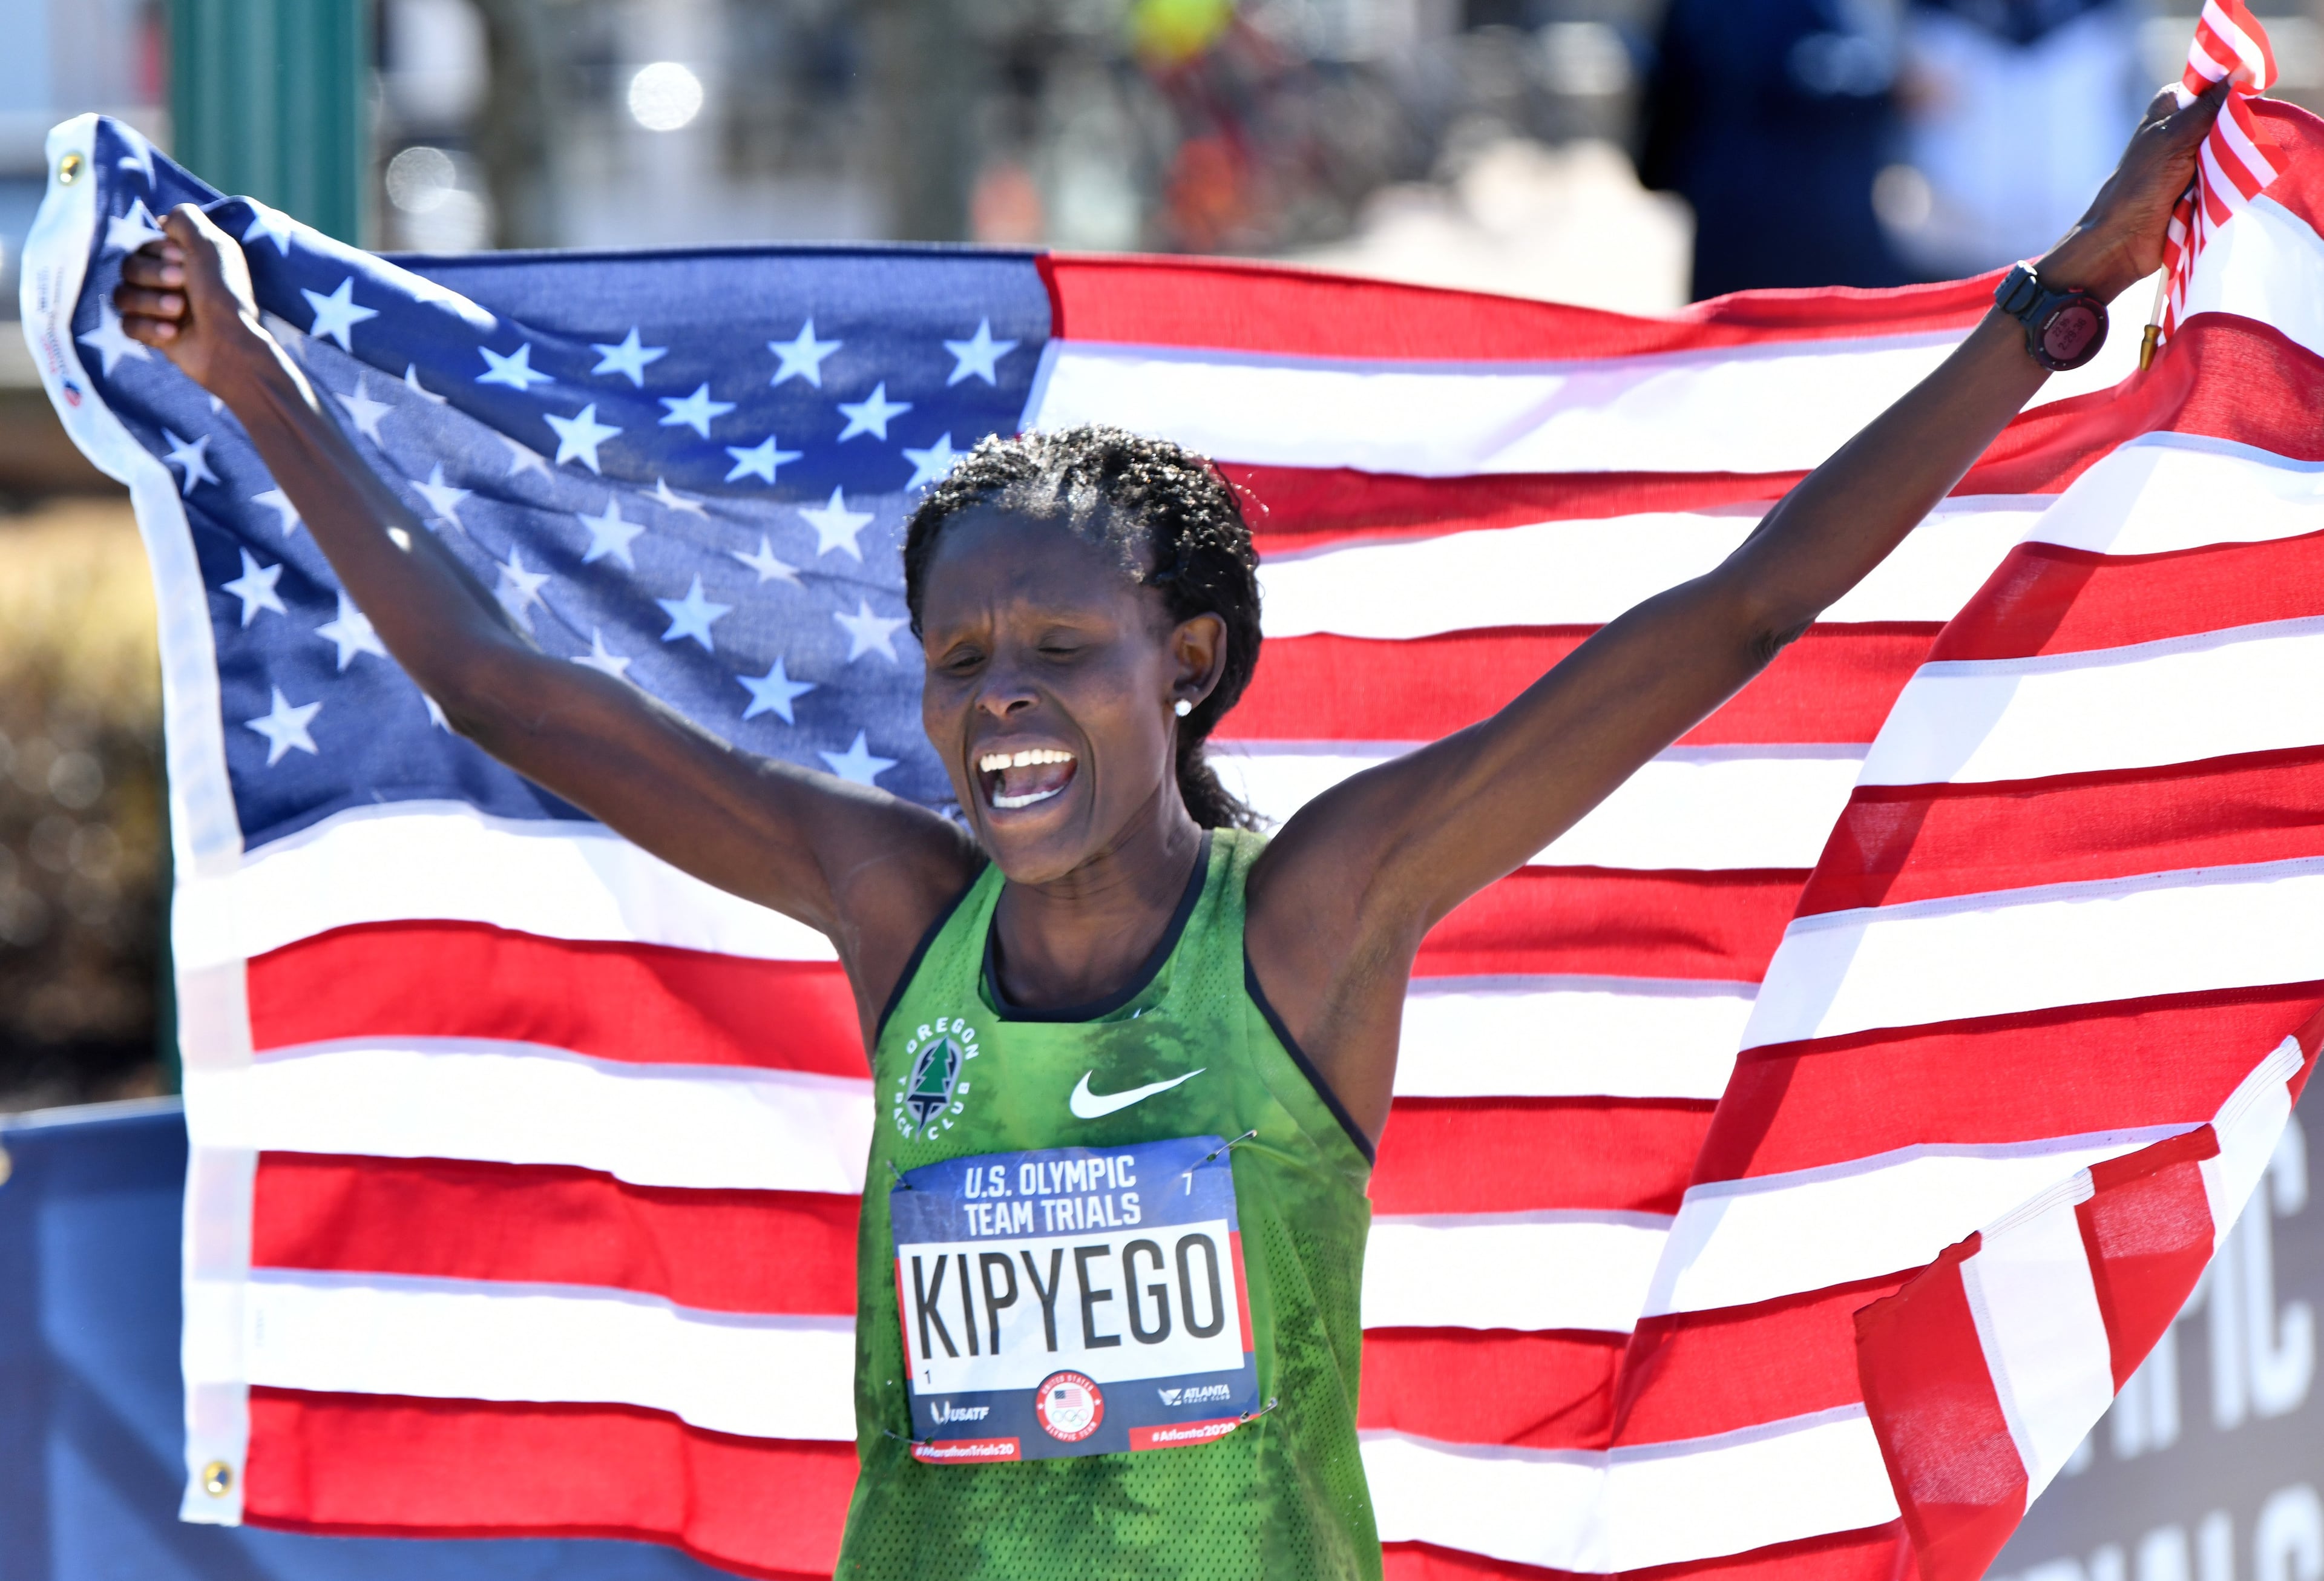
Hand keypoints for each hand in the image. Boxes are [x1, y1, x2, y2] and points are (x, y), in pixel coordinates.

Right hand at [115, 204, 277, 395]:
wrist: (231, 345)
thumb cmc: (224, 293)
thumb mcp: (211, 245)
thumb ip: (185, 219)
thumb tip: (163, 220)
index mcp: (181, 258)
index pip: (142, 244)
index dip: (158, 252)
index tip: (183, 260)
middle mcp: (167, 280)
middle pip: (127, 266)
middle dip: (153, 275)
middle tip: (182, 285)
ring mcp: (158, 307)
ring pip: (122, 295)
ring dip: (151, 302)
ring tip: (179, 311)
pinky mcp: (152, 333)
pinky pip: (126, 324)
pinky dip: (148, 328)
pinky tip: (173, 334)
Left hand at [2039, 80, 2228, 301]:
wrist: (2124, 240)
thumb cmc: (2140, 185)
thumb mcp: (2174, 138)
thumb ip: (2208, 108)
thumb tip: (2242, 72)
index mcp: (2172, 105)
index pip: (2216, 82)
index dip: (2237, 86)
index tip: (2253, 96)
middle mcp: (2186, 125)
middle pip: (2231, 112)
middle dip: (2243, 122)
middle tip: (2248, 135)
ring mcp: (2198, 153)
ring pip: (2237, 140)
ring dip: (2243, 150)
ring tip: (2244, 159)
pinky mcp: (2207, 179)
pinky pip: (2235, 168)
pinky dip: (2241, 172)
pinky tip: (2247, 175)